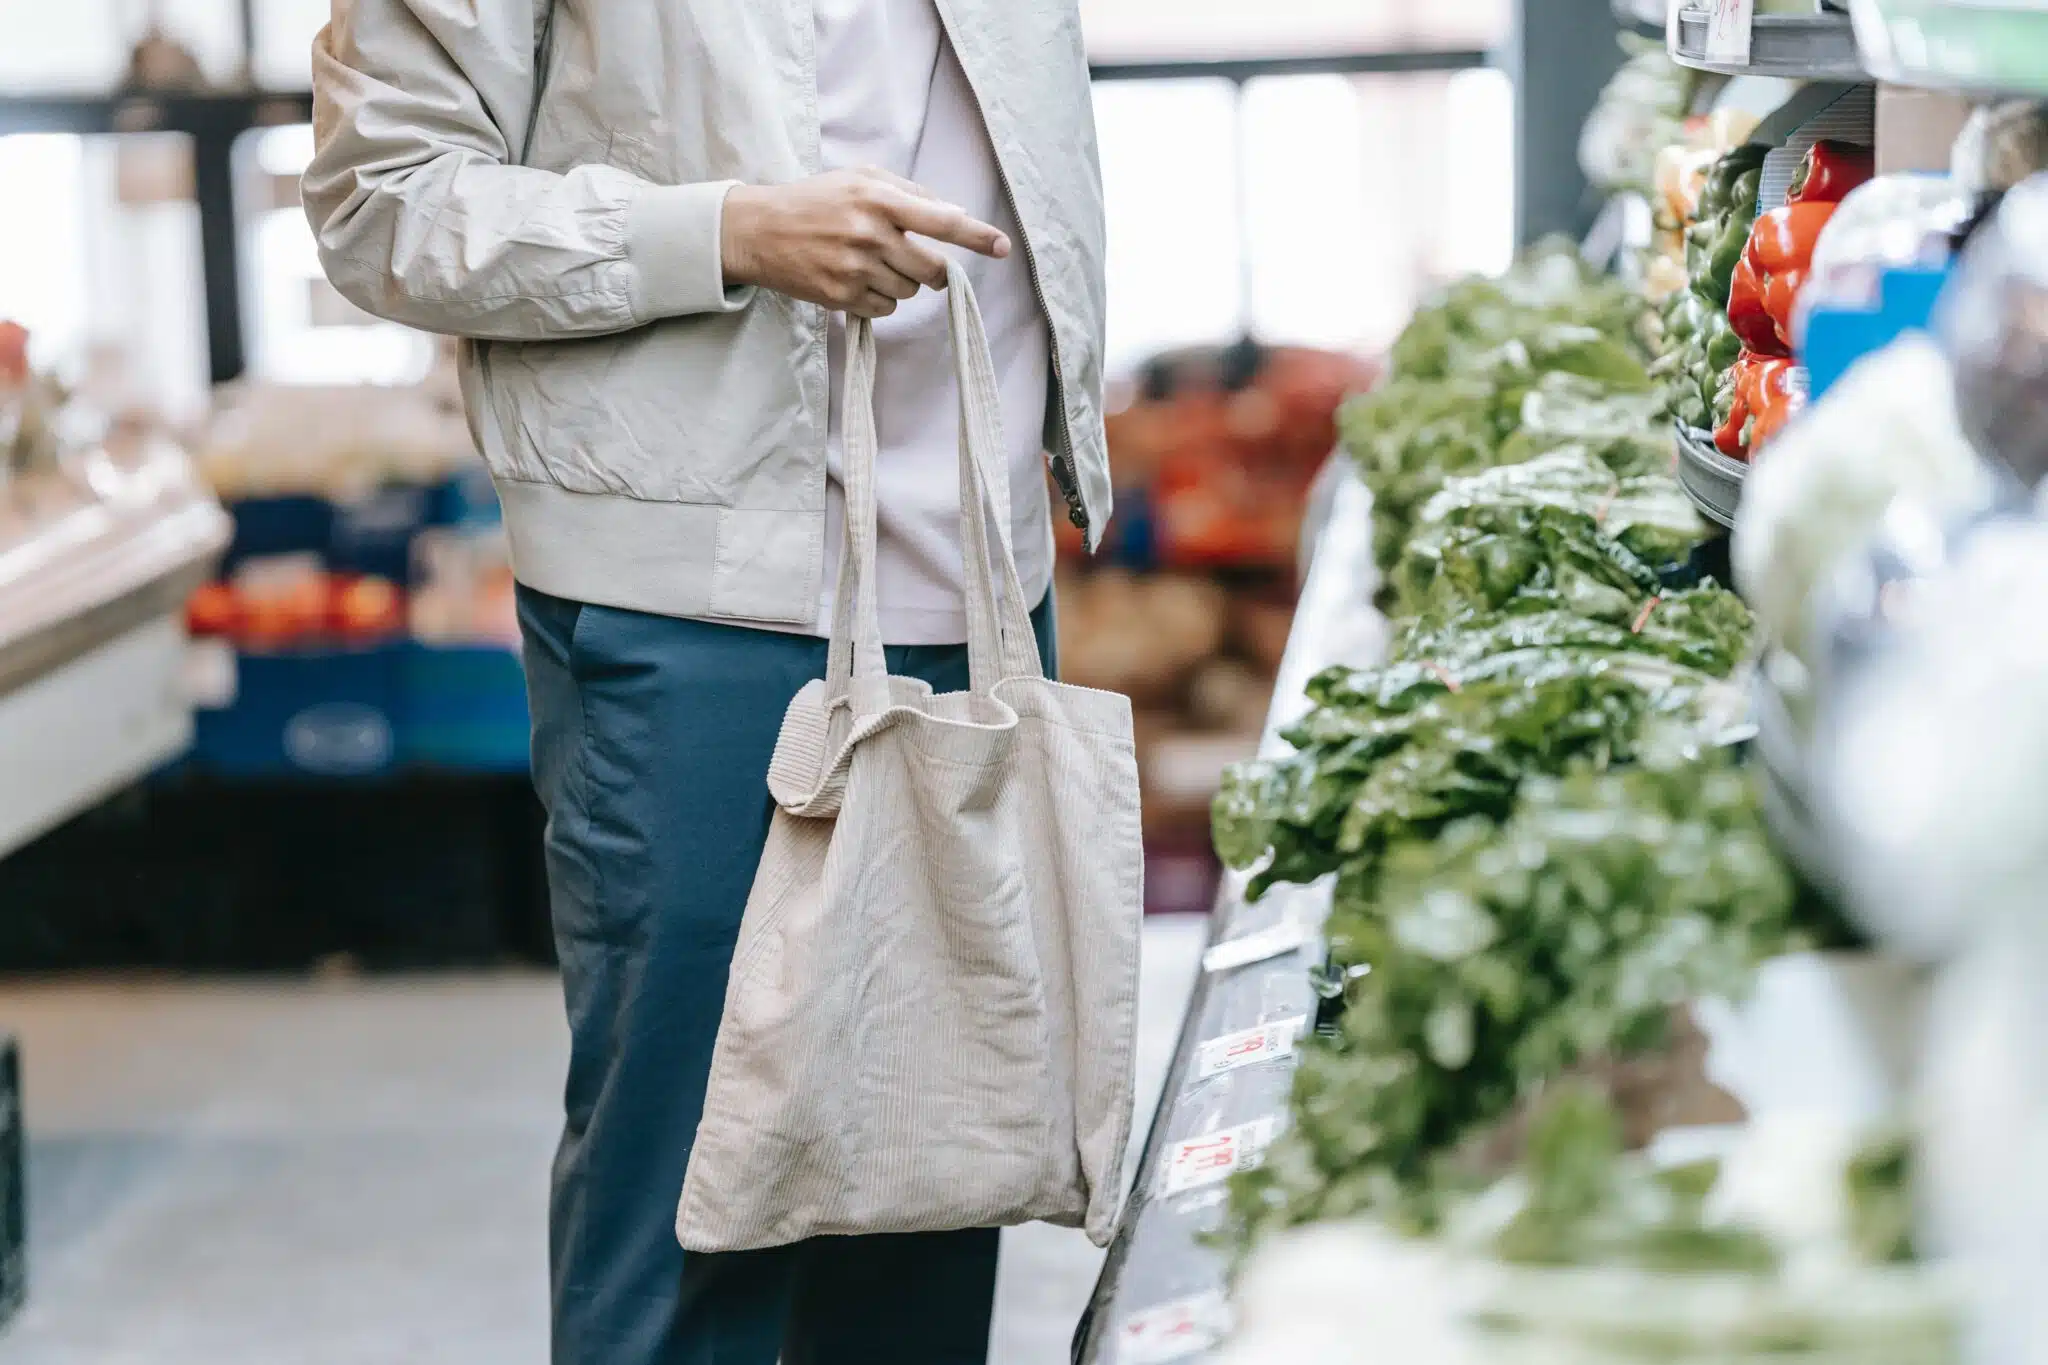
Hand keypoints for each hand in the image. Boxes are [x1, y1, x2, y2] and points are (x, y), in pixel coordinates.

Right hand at [720, 167, 1010, 318]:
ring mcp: (854, 268)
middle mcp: (869, 233)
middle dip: (935, 271)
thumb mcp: (860, 178)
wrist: (758, 230)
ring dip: (902, 282)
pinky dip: (880, 299)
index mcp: (878, 198)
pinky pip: (885, 308)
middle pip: (932, 269)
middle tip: (919, 262)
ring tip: (871, 264)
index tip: (1002, 247)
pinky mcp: (840, 296)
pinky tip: (856, 281)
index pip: (941, 220)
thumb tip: (954, 214)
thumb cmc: (815, 200)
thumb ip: (909, 192)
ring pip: (910, 291)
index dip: (976, 236)